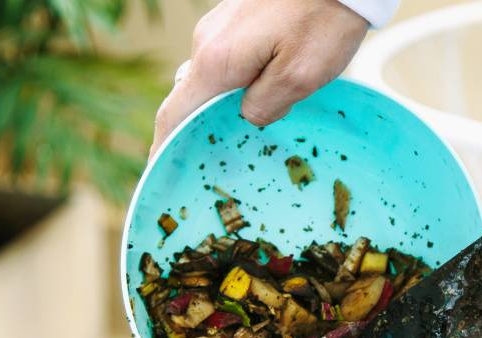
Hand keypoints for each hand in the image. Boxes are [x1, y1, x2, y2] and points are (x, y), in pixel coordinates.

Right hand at [150, 0, 369, 155]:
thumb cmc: (322, 19)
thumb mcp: (299, 76)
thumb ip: (266, 106)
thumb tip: (246, 117)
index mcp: (216, 61)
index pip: (174, 114)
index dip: (163, 148)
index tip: (159, 174)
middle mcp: (208, 42)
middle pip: (190, 98)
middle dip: (196, 129)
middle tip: (211, 163)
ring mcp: (219, 27)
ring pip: (212, 78)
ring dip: (222, 104)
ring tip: (243, 131)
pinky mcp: (236, 19)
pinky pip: (226, 59)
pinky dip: (235, 83)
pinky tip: (261, 93)